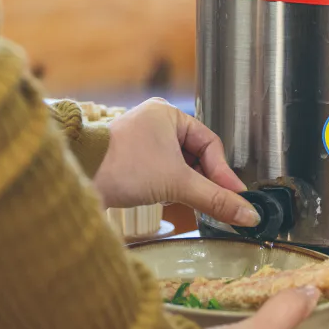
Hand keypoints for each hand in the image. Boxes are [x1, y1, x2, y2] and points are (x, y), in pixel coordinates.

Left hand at [92, 98, 258, 226]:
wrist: (80, 178)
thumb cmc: (122, 167)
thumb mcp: (178, 183)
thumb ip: (216, 199)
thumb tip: (248, 214)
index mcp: (168, 114)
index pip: (210, 143)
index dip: (223, 172)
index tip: (236, 198)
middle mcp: (156, 123)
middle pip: (196, 156)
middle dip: (205, 181)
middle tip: (218, 204)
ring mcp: (142, 142)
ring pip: (180, 167)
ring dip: (187, 186)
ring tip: (188, 201)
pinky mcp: (132, 160)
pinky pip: (163, 173)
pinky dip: (170, 188)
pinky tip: (168, 200)